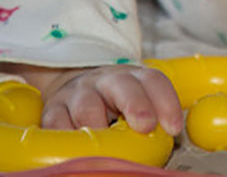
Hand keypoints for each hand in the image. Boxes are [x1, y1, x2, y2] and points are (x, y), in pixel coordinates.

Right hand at [0, 62, 183, 135]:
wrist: (73, 86)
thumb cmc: (114, 103)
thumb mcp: (136, 103)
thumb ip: (151, 118)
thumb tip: (165, 143)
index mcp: (133, 77)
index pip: (154, 81)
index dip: (167, 102)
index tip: (174, 128)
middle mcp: (106, 81)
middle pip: (122, 86)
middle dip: (136, 104)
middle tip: (145, 126)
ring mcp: (78, 93)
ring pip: (87, 105)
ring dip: (98, 126)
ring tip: (107, 145)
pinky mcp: (52, 110)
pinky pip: (56, 124)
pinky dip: (67, 138)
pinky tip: (77, 149)